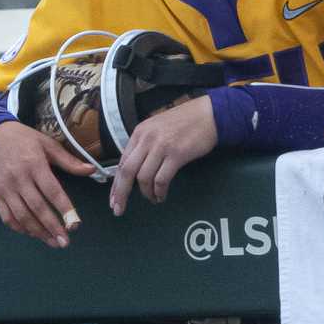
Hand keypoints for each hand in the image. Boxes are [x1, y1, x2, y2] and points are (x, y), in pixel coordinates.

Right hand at [0, 121, 96, 247]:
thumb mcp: (47, 144)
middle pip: (37, 207)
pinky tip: (32, 233)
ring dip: (37, 232)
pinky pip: (6, 216)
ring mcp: (4, 188)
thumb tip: (92, 170)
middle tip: (65, 242)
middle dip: (52, 227)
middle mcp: (18, 178)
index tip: (75, 224)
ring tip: (52, 242)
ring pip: (21, 215)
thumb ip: (68, 160)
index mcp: (34, 164)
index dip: (65, 209)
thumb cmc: (23, 139)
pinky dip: (19, 228)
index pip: (52, 191)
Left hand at [109, 95, 218, 215]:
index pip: (122, 162)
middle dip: (121, 193)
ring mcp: (162, 146)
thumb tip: (136, 167)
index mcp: (140, 132)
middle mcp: (147, 139)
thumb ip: (145, 145)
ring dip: (146, 193)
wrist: (209, 114)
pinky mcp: (177, 154)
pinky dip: (159, 191)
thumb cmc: (186, 121)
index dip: (116, 183)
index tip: (113, 198)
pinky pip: (161, 179)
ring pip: (144, 177)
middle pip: (127, 171)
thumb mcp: (157, 128)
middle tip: (119, 209)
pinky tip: (162, 195)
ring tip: (153, 199)